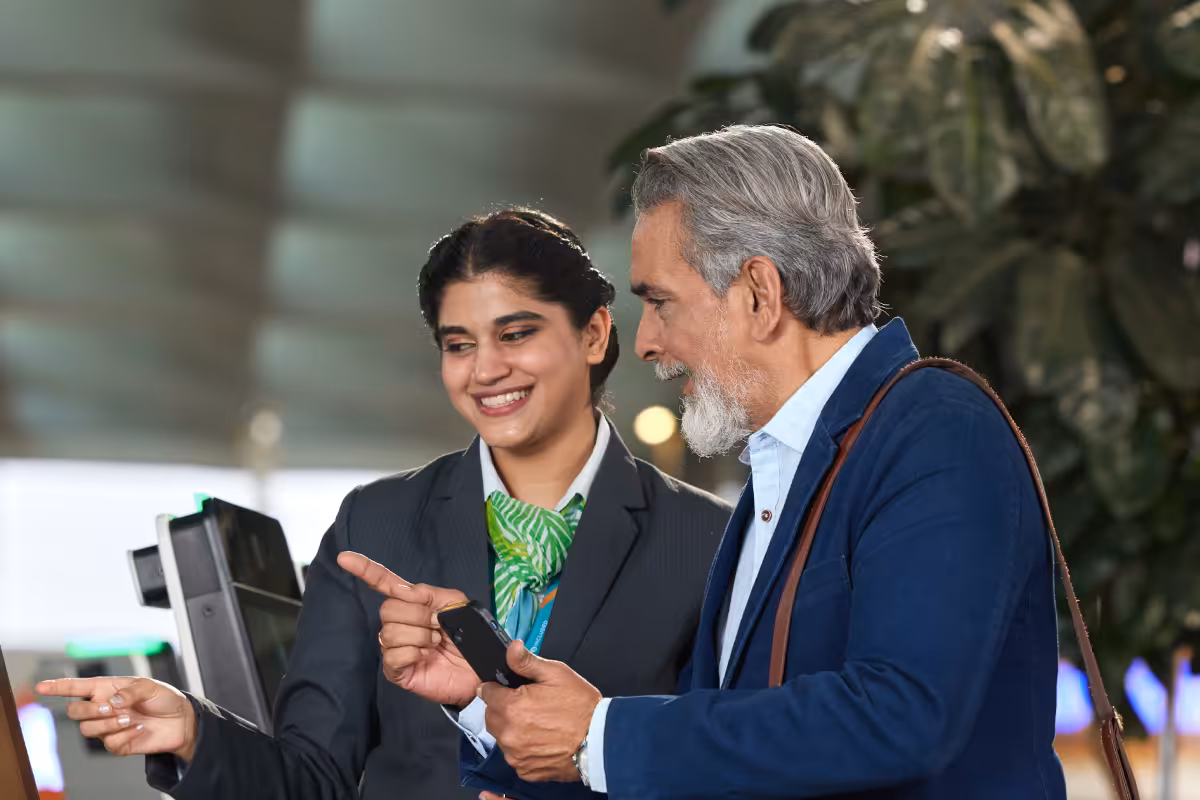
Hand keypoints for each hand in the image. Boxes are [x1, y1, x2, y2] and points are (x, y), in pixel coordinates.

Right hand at [36, 676, 196, 761]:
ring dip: (109, 724)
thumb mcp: (151, 685)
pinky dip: (124, 736)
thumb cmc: (165, 699)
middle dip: (89, 709)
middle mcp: (103, 707)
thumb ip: (130, 690)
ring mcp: (108, 726)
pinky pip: (108, 744)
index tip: (41, 687)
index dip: (58, 687)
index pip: (77, 688)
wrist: (181, 721)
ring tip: (130, 718)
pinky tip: (139, 729)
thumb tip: (112, 701)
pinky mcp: (117, 743)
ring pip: (88, 729)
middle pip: (75, 711)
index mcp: (108, 689)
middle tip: (110, 708)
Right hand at [337, 551, 479, 707]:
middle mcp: (399, 623)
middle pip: (387, 609)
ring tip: (436, 642)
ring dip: (420, 636)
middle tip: (439, 625)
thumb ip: (428, 593)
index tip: (345, 558)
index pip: (384, 583)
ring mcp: (396, 647)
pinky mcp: (397, 670)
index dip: (365, 569)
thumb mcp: (455, 603)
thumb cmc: (468, 635)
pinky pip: (392, 656)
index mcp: (412, 603)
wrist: (481, 666)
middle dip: (418, 615)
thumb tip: (402, 590)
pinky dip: (413, 654)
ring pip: (390, 632)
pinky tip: (425, 656)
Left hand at [481, 641, 601, 782]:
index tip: (512, 689)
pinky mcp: (525, 770)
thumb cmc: (580, 706)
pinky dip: (523, 748)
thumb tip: (511, 648)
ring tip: (539, 724)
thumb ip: (527, 662)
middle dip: (504, 708)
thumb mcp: (556, 674)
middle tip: (530, 705)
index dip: (498, 688)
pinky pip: (515, 755)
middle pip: (492, 716)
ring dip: (512, 729)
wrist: (600, 741)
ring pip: (502, 737)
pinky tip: (542, 740)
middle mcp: (508, 734)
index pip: (486, 693)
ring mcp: (516, 755)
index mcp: (511, 707)